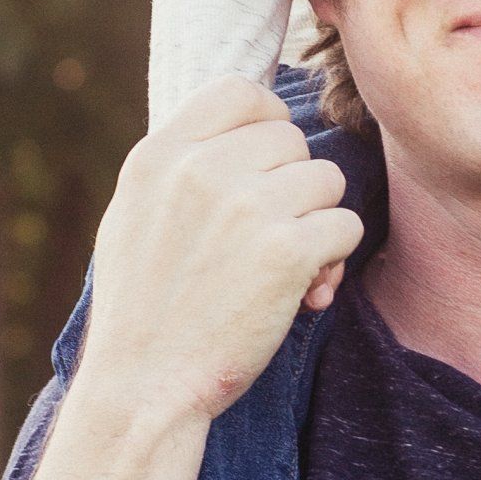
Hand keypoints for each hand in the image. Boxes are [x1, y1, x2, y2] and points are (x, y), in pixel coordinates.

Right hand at [81, 78, 364, 430]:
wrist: (144, 388)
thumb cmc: (144, 310)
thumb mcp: (134, 216)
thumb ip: (180, 166)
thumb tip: (247, 128)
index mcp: (160, 156)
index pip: (241, 91)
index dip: (268, 122)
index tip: (265, 165)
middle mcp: (201, 170)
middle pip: (292, 139)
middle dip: (294, 186)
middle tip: (271, 235)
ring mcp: (245, 207)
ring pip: (327, 179)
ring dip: (318, 222)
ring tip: (285, 267)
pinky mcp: (287, 251)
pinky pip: (346, 226)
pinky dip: (334, 260)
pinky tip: (303, 290)